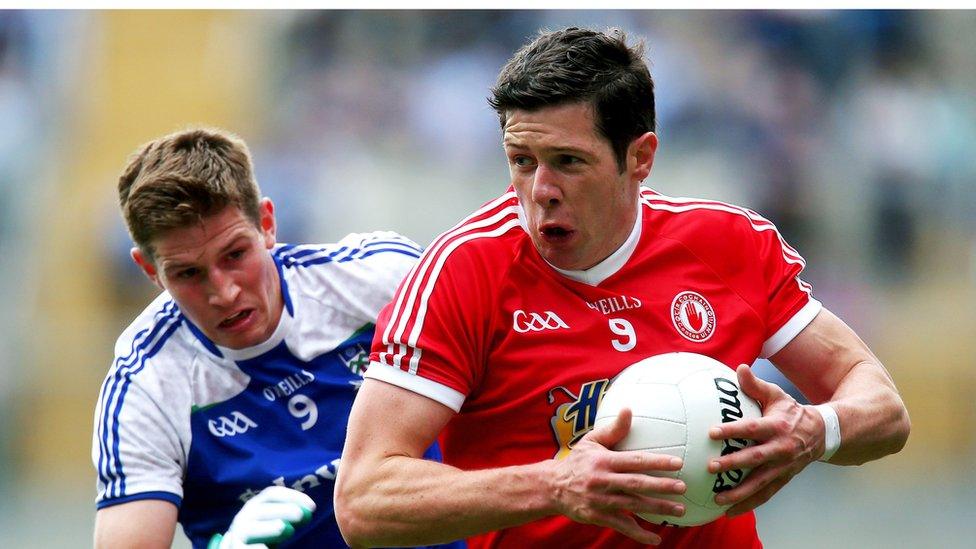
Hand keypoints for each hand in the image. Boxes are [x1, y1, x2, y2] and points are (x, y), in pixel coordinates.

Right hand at [208, 486, 316, 548]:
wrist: (238, 546)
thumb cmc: (261, 533)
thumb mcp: (275, 521)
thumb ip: (289, 516)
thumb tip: (308, 510)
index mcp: (255, 506)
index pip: (272, 494)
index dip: (292, 496)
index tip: (312, 506)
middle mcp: (244, 517)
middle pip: (262, 510)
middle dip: (282, 511)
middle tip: (301, 515)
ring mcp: (236, 534)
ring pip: (249, 530)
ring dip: (266, 528)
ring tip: (282, 527)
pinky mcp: (234, 548)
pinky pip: (244, 548)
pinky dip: (256, 547)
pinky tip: (265, 548)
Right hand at [551, 407, 687, 544]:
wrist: (552, 486)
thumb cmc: (577, 461)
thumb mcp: (591, 442)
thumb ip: (613, 429)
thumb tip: (628, 409)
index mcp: (603, 460)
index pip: (634, 460)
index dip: (656, 461)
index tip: (677, 462)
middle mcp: (602, 481)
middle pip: (636, 484)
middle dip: (661, 486)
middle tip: (683, 487)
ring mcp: (600, 500)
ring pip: (633, 505)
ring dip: (658, 509)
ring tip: (680, 509)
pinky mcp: (598, 516)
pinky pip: (622, 526)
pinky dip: (639, 534)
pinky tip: (656, 539)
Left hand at [707, 364, 823, 516]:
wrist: (822, 434)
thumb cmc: (791, 412)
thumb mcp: (776, 395)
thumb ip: (755, 385)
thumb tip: (739, 367)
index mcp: (777, 427)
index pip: (752, 429)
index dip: (732, 430)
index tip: (711, 432)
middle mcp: (781, 449)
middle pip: (755, 459)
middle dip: (733, 464)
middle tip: (711, 467)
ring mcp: (783, 467)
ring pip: (760, 483)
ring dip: (739, 493)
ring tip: (717, 498)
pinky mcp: (783, 479)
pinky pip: (765, 495)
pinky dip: (748, 504)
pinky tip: (728, 511)